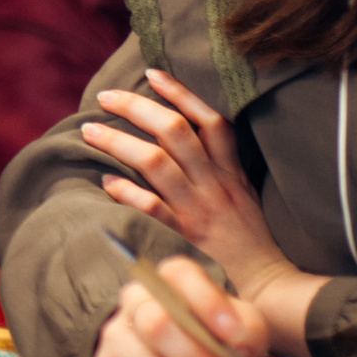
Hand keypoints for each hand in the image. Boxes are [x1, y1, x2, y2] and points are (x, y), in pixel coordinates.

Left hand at [85, 70, 290, 291]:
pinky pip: (152, 209)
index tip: (151, 73)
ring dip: (119, 143)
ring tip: (90, 131)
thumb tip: (179, 135)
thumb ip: (218, 164)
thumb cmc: (249, 237)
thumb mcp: (242, 192)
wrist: (267, 283)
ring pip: (156, 163)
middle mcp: (214, 184)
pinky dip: (126, 193)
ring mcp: (198, 209)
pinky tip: (106, 183)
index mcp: (230, 171)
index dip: (181, 93)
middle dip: (136, 108)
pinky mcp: (185, 237)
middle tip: (106, 97)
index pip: (209, 120)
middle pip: (174, 132)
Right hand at [91, 256, 271, 356]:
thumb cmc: (214, 338)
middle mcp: (136, 302)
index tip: (234, 333)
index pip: (180, 275)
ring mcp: (117, 339)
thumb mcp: (242, 326)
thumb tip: (238, 345)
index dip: (206, 302)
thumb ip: (247, 329)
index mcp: (171, 280)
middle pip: (158, 327)